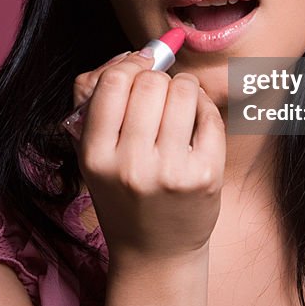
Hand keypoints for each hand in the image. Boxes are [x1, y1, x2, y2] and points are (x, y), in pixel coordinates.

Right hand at [71, 50, 225, 261]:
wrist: (155, 253)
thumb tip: (143, 51)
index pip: (110, 83)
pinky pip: (209, 113)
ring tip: (179, 105)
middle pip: (149, 82)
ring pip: (183, 90)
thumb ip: (102, 102)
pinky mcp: (205, 177)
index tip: (137, 68)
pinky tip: (196, 123)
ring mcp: (170, 173)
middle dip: (158, 78)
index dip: (128, 65)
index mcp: (95, 157)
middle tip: (159, 93)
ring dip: (184, 88)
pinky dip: (204, 108)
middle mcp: (130, 166)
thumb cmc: (124, 194)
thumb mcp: (95, 155)